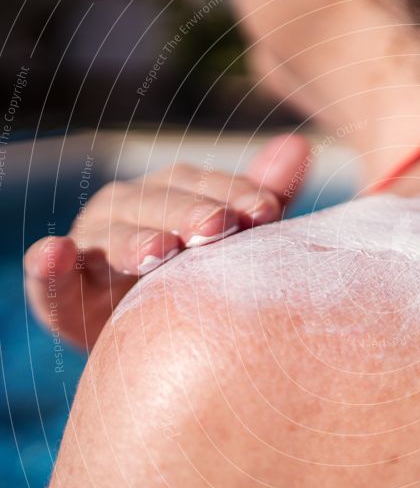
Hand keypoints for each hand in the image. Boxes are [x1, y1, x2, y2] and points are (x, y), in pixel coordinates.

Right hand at [24, 134, 310, 349]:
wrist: (153, 343)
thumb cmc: (200, 281)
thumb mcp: (235, 243)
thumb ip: (263, 197)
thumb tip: (301, 144)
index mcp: (174, 193)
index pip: (207, 186)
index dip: (236, 195)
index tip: (268, 212)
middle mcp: (131, 208)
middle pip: (160, 204)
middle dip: (190, 214)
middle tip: (219, 228)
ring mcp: (91, 244)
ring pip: (110, 234)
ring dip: (132, 239)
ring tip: (159, 251)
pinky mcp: (59, 289)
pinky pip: (50, 277)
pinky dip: (50, 265)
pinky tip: (56, 253)